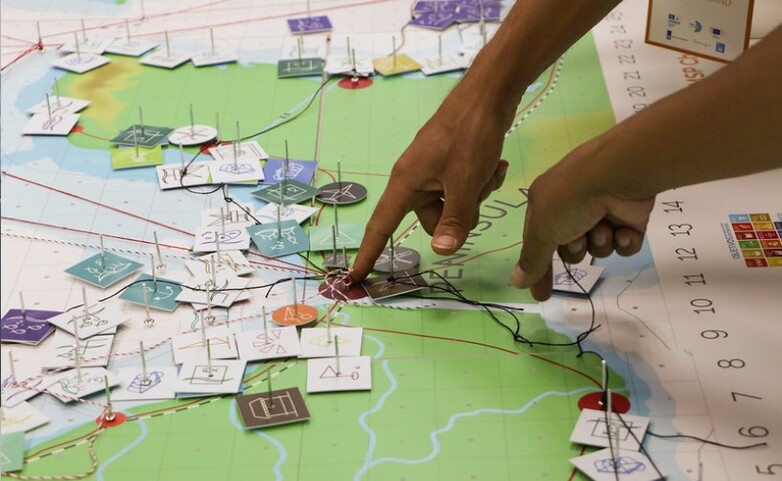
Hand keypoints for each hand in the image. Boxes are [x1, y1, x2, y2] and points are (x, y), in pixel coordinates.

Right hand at [350, 90, 512, 281]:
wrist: (487, 94)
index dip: (370, 253)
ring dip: (475, 195)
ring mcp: (432, 171)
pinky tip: (494, 165)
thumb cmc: (469, 135)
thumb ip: (455, 220)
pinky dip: (480, 182)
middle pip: (433, 220)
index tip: (357, 277)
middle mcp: (414, 180)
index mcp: (406, 184)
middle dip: (460, 214)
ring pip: (453, 205)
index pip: (381, 226)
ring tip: (489, 171)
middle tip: (478, 190)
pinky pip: (462, 188)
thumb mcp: (466, 183)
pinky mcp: (449, 164)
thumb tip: (442, 252)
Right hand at [512, 140, 654, 300]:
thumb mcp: (542, 230)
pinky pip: (624, 245)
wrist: (618, 175)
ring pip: (598, 248)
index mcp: (546, 204)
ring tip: (603, 226)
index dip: (540, 270)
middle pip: (570, 249)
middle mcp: (573, 207)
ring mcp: (603, 212)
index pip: (538, 244)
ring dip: (599, 243)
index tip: (542, 295)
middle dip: (575, 249)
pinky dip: (623, 241)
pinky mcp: (629, 218)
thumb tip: (517, 282)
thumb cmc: (571, 199)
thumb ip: (532, 259)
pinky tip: (624, 230)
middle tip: (578, 238)